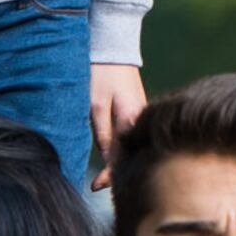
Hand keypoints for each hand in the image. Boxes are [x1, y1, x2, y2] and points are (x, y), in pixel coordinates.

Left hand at [88, 65, 146, 189]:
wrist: (114, 49)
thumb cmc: (102, 73)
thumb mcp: (96, 104)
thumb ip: (102, 132)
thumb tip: (106, 159)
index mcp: (132, 120)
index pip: (122, 156)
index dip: (109, 175)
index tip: (94, 186)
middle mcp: (141, 121)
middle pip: (131, 155)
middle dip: (116, 173)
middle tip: (97, 186)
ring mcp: (141, 116)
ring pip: (132, 146)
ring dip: (119, 161)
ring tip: (103, 177)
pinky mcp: (138, 112)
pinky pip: (132, 136)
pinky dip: (123, 148)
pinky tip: (114, 155)